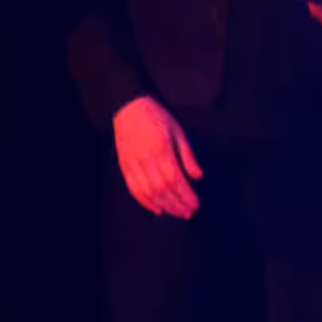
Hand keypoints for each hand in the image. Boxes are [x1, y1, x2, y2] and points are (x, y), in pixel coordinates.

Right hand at [111, 94, 203, 223]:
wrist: (129, 108)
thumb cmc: (158, 118)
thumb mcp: (178, 132)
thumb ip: (187, 155)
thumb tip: (198, 177)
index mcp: (161, 149)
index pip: (175, 180)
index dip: (186, 195)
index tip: (196, 205)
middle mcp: (145, 160)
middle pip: (163, 190)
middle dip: (177, 204)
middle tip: (188, 213)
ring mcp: (132, 165)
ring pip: (149, 193)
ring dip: (164, 206)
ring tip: (176, 212)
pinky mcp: (124, 167)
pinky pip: (134, 190)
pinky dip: (146, 202)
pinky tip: (157, 209)